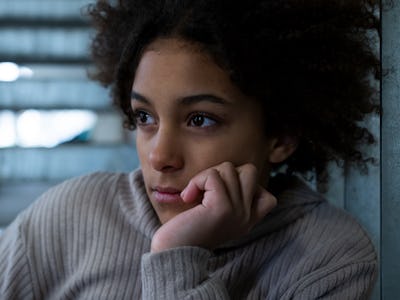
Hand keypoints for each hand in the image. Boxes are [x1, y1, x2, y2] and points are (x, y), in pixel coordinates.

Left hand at [151, 162, 276, 251]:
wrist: (172, 253)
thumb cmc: (186, 230)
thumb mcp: (216, 214)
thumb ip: (230, 197)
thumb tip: (228, 170)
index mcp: (247, 221)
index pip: (268, 197)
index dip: (245, 185)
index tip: (222, 196)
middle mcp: (246, 217)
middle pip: (250, 171)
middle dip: (224, 172)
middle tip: (207, 189)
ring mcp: (237, 211)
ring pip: (229, 168)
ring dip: (206, 176)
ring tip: (194, 194)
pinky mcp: (222, 207)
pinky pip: (213, 176)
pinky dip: (196, 181)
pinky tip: (187, 197)